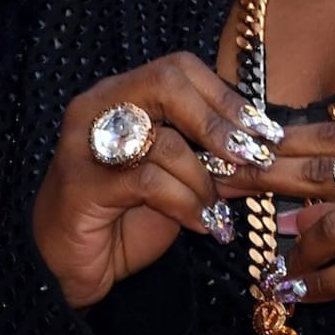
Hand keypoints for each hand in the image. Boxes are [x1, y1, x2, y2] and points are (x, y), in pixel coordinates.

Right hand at [31, 52, 280, 308]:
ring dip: (203, 180)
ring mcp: (85, 143)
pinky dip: (186, 203)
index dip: (225, 95)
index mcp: (119, 93)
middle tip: (248, 157)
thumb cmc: (123, 216)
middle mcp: (97, 106)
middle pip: (166, 83)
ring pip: (163, 140)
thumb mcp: (175, 177)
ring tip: (217, 211)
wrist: (69, 266)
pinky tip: (201, 225)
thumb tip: (265, 148)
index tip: (263, 131)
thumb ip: (210, 157)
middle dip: (216, 122)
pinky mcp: (82, 184)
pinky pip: (150, 182)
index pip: (178, 68)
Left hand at [218, 118, 334, 312]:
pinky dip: (322, 286)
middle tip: (228, 187)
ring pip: (334, 230)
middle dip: (268, 182)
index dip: (285, 141)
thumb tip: (301, 194)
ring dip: (295, 249)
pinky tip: (299, 293)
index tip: (245, 145)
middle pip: (324, 177)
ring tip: (276, 264)